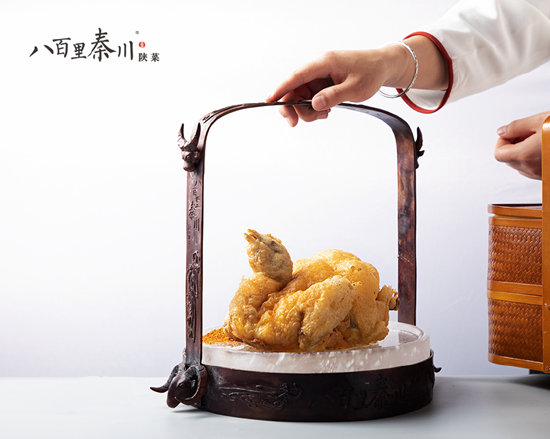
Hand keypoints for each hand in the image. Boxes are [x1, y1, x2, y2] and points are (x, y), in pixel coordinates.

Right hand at [265, 49, 396, 126]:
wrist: (381, 66)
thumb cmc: (371, 72)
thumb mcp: (355, 87)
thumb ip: (334, 96)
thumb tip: (314, 103)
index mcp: (324, 62)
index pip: (296, 76)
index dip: (281, 88)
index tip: (269, 100)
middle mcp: (317, 67)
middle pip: (293, 88)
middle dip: (292, 107)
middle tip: (295, 123)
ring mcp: (318, 76)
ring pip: (300, 95)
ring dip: (306, 110)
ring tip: (324, 115)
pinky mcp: (321, 83)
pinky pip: (309, 97)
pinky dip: (314, 107)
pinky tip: (326, 110)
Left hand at [494, 111, 549, 179]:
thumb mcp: (539, 121)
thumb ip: (516, 126)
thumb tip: (501, 131)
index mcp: (525, 155)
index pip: (498, 153)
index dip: (502, 141)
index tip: (512, 133)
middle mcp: (531, 168)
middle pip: (507, 160)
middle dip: (512, 146)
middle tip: (527, 133)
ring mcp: (539, 174)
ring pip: (519, 165)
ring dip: (522, 153)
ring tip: (538, 140)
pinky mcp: (546, 176)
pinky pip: (531, 170)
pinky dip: (532, 159)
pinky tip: (543, 147)